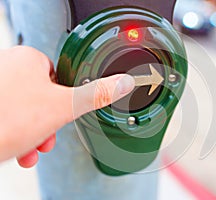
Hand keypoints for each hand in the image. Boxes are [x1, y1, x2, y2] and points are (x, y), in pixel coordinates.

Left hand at [0, 46, 134, 167]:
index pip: (58, 78)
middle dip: (46, 124)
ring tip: (28, 149)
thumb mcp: (62, 107)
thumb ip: (96, 95)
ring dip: (31, 134)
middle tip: (46, 137)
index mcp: (28, 59)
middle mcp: (7, 67)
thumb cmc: (6, 119)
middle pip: (40, 98)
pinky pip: (6, 117)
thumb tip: (123, 83)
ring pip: (22, 111)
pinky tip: (13, 149)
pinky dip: (12, 134)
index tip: (61, 115)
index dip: (64, 101)